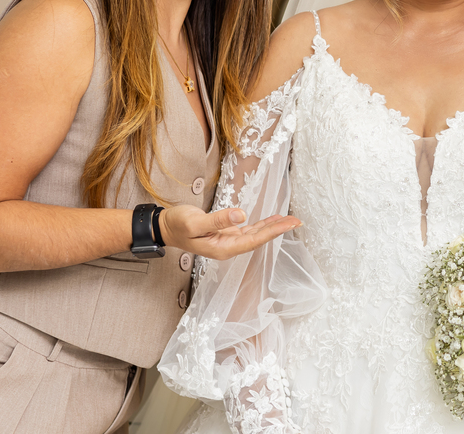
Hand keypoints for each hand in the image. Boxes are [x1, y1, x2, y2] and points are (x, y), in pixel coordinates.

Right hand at [159, 204, 301, 260]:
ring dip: (273, 227)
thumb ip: (218, 220)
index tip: (289, 224)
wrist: (165, 227)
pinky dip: (262, 224)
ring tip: (290, 219)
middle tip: (298, 221)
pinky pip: (249, 230)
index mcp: (222, 248)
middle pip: (259, 238)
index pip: (254, 240)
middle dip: (279, 229)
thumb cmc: (177, 225)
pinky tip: (273, 220)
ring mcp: (228, 241)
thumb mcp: (195, 222)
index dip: (273, 232)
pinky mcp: (226, 233)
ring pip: (256, 234)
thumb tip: (241, 215)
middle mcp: (228, 247)